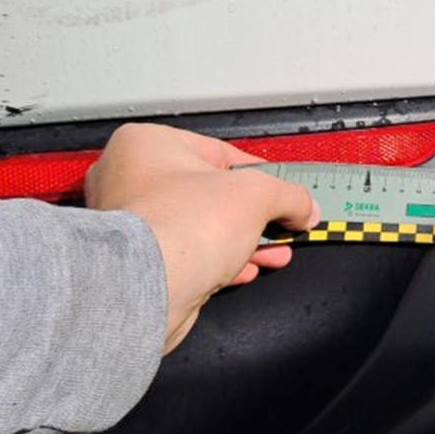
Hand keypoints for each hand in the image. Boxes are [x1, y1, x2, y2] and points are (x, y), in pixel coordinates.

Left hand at [84, 123, 319, 354]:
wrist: (148, 289)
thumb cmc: (179, 226)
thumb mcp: (258, 194)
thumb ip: (289, 195)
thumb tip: (305, 206)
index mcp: (148, 144)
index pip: (220, 153)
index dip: (261, 174)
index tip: (284, 192)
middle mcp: (129, 179)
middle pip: (211, 193)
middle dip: (255, 214)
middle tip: (281, 223)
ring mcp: (131, 225)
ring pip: (201, 227)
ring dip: (243, 241)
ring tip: (274, 251)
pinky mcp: (138, 264)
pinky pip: (188, 255)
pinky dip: (219, 262)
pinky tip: (245, 268)